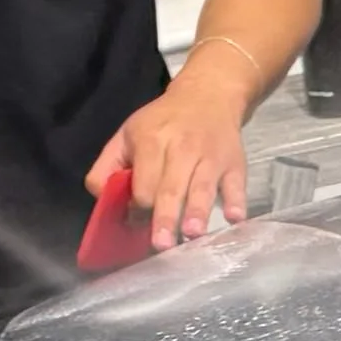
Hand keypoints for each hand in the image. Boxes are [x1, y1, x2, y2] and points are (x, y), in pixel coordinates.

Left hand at [84, 75, 254, 250]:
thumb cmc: (161, 123)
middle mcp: (182, 148)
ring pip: (202, 187)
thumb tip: (103, 201)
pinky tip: (235, 218)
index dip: (138, 206)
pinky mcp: (234, 163)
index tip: (136, 222)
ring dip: (197, 211)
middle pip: (171, 187)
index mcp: (151, 141)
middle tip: (160, 244)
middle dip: (164, 217)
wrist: (208, 95)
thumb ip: (107, 167)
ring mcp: (211, 157)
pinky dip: (237, 200)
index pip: (143, 182)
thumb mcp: (127, 134)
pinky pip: (236, 184)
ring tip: (192, 234)